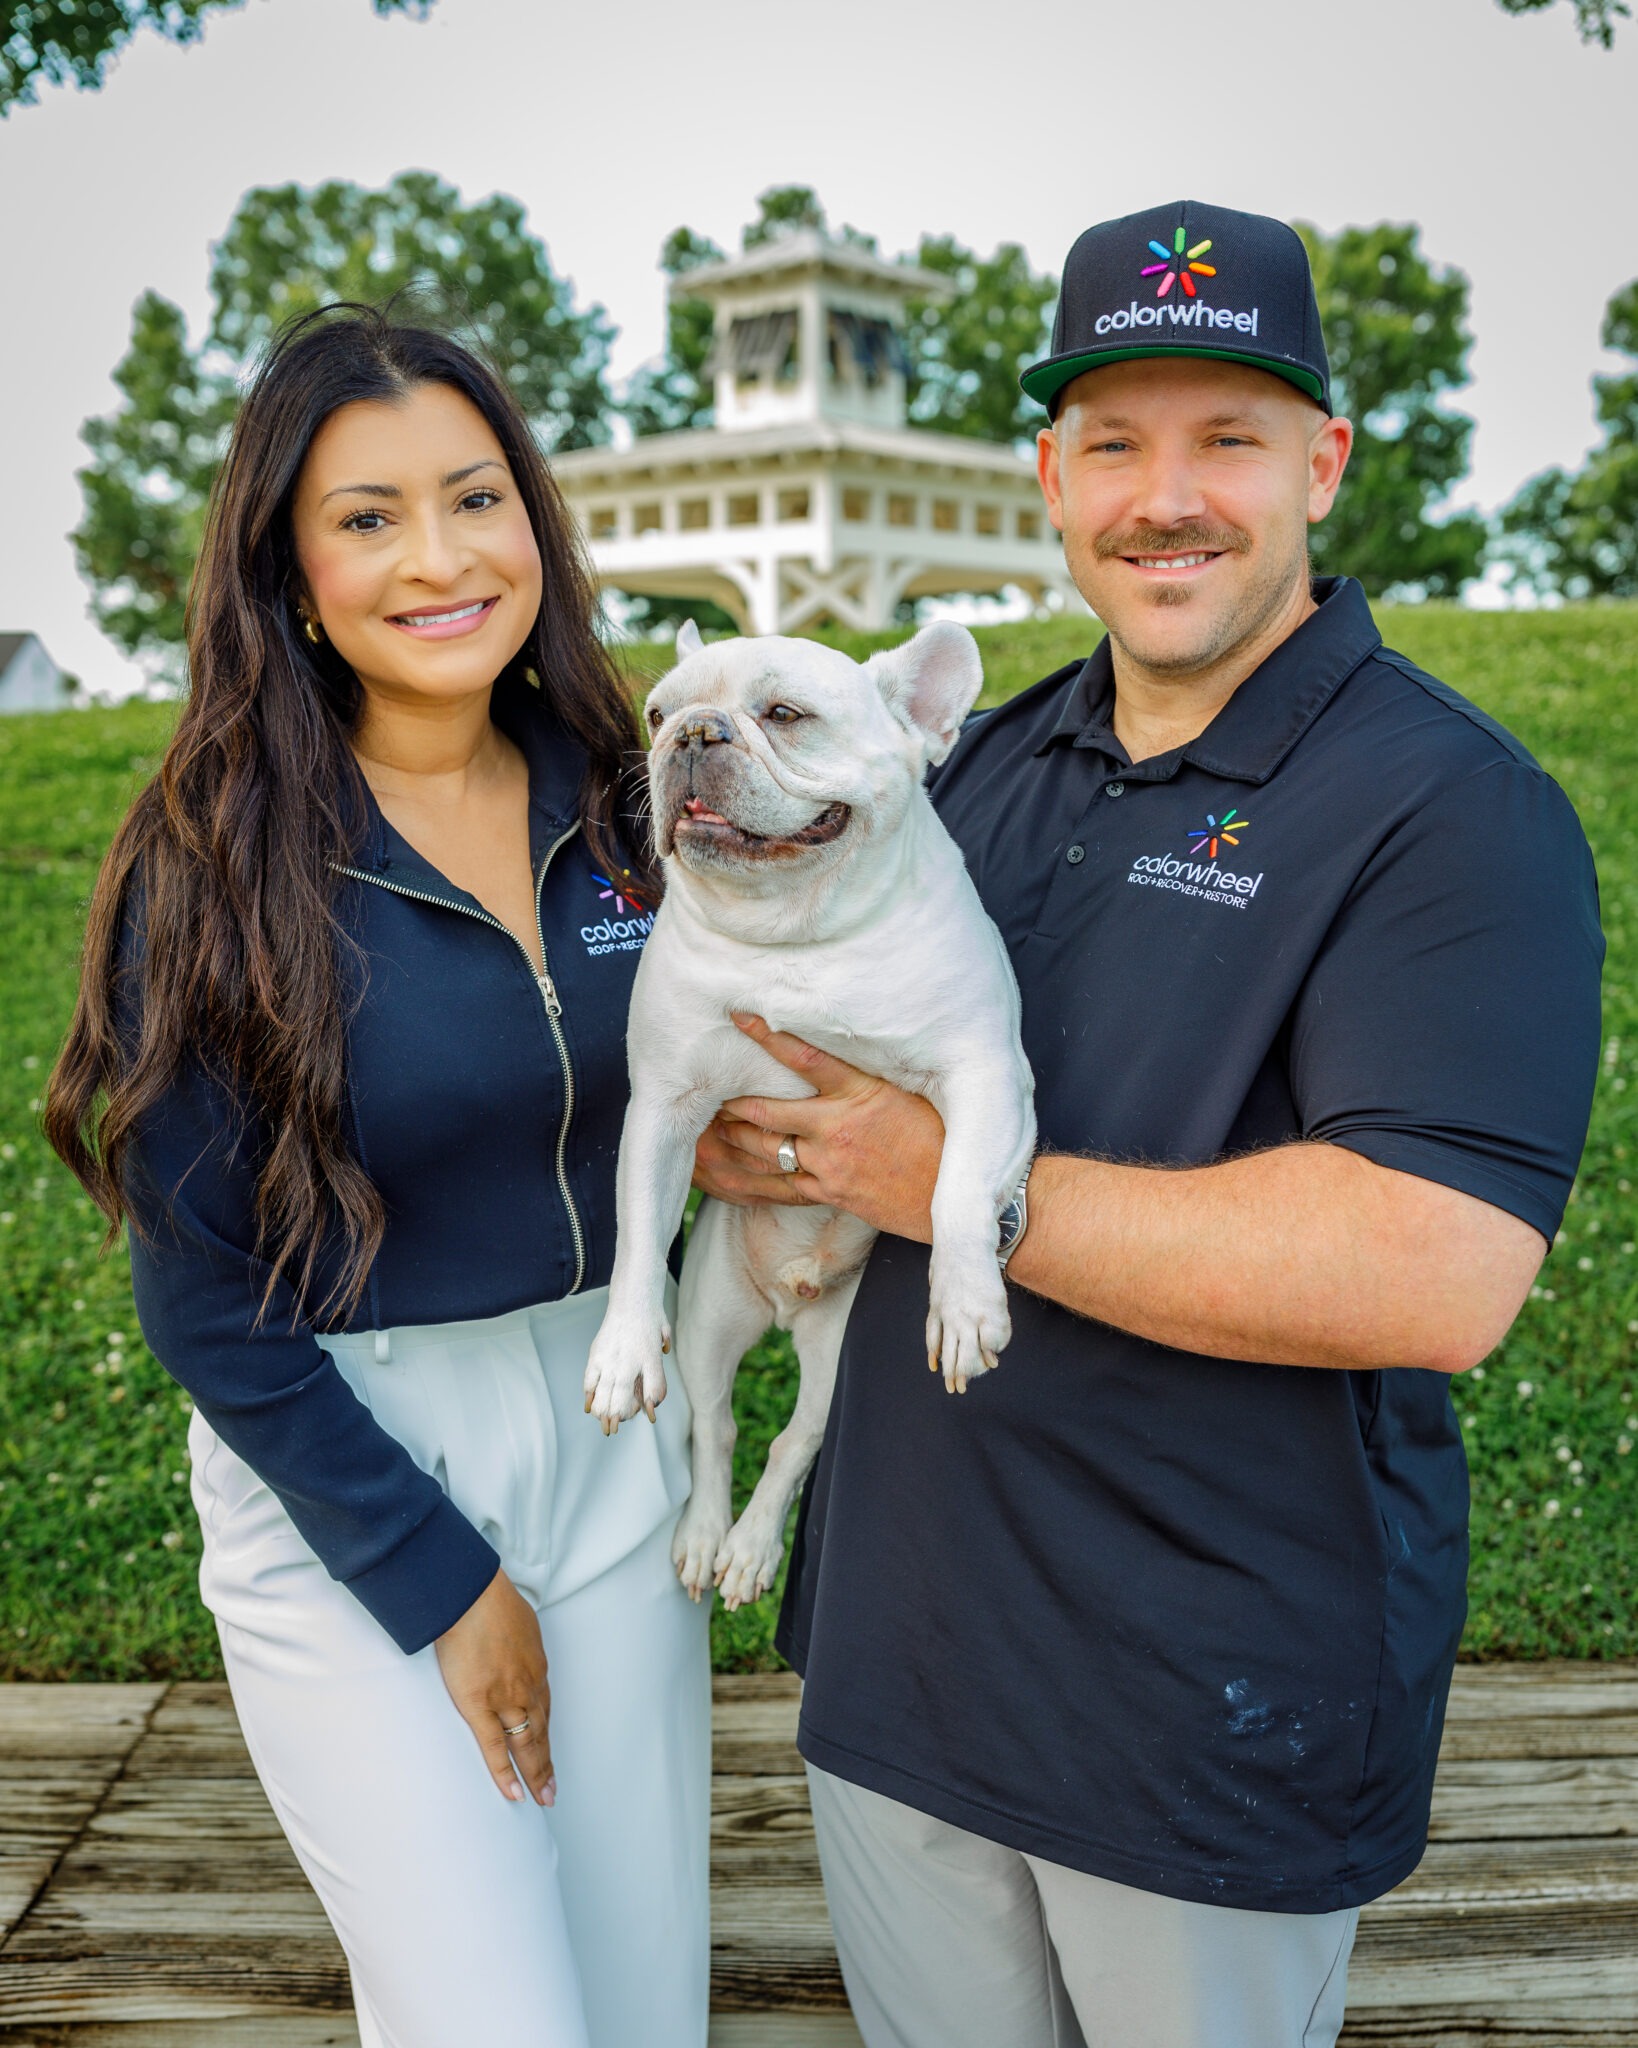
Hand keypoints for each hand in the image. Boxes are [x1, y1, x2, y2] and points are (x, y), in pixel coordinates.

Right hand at [434, 1567, 555, 1805]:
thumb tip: (515, 1644)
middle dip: (547, 1764)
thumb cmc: (490, 1601)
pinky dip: (506, 1773)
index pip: (544, 1711)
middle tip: (552, 1792)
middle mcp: (528, 1687)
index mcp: (535, 1668)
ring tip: (542, 1799)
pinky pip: (495, 1747)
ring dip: (536, 1774)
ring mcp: (506, 1698)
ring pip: (526, 1745)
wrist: (471, 1595)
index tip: (549, 1755)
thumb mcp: (517, 1622)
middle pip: (541, 1733)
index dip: (546, 1736)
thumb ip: (518, 1641)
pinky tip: (514, 1793)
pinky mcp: (480, 1704)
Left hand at [690, 1014, 943, 1242]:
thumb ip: (868, 1075)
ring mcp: (829, 1164)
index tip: (740, 1017)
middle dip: (734, 1101)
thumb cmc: (938, 1136)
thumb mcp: (907, 1091)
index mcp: (859, 1093)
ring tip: (714, 1127)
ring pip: (766, 1149)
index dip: (766, 1035)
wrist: (951, 1192)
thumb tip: (843, 1045)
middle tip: (711, 1090)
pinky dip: (754, 1179)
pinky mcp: (830, 1193)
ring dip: (735, 1138)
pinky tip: (734, 1173)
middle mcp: (836, 1128)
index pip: (803, 1056)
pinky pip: (781, 1186)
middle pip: (768, 1111)